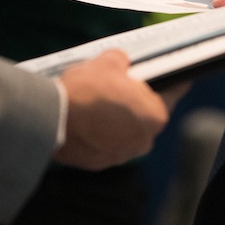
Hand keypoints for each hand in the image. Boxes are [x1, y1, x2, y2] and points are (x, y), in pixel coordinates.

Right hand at [53, 50, 168, 170]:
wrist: (53, 118)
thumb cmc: (87, 89)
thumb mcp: (108, 62)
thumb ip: (122, 61)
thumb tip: (120, 63)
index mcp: (156, 115)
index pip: (171, 94)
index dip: (169, 81)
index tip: (171, 75)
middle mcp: (143, 140)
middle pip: (145, 115)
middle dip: (135, 101)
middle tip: (122, 85)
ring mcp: (120, 154)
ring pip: (124, 132)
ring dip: (116, 120)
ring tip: (100, 101)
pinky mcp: (97, 163)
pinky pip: (103, 144)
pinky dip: (98, 133)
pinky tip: (87, 119)